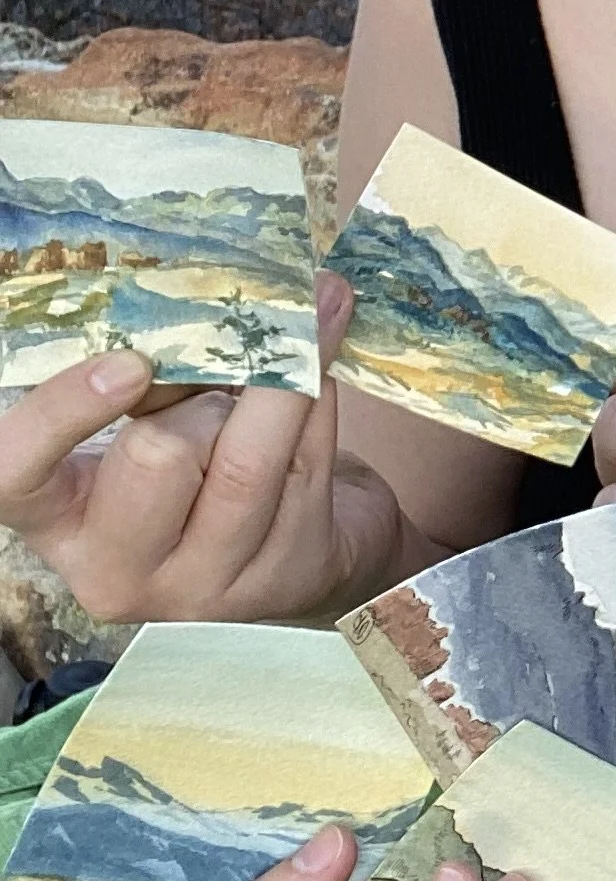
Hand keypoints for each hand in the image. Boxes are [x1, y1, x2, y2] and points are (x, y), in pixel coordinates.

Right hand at [0, 275, 404, 625]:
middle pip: (156, 454)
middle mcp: (116, 569)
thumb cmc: (202, 465)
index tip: (129, 362)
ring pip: (243, 462)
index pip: (16, 469)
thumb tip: (227, 292)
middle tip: (225, 369)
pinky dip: (320, 402)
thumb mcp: (151, 422)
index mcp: (57, 516)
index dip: (61, 410)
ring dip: (277, 387)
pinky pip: (306, 462)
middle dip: (202, 391)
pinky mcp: (280, 577)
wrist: (292, 546)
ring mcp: (201, 588)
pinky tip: (321, 379)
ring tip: (296, 340)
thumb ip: (156, 375)